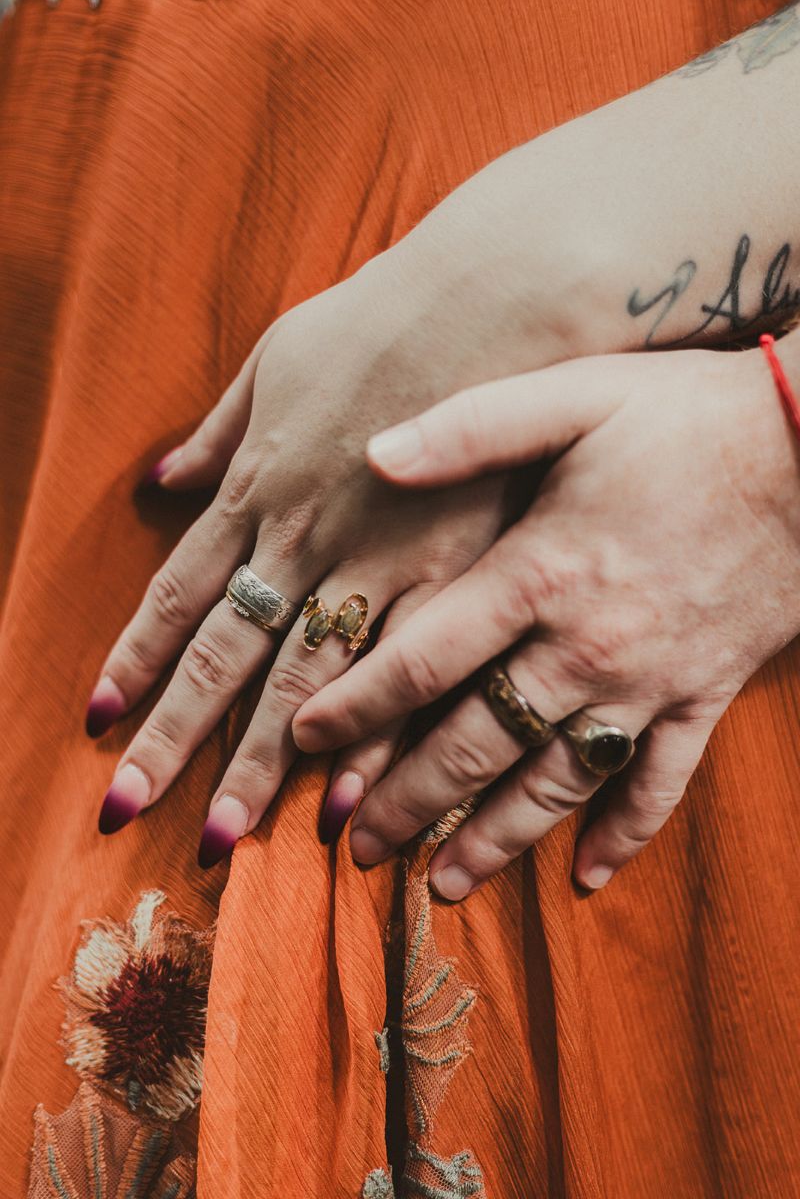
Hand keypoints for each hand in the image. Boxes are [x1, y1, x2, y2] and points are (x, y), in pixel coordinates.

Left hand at [88, 268, 512, 865]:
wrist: (499, 300)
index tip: (100, 722)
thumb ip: (219, 427)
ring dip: (263, 766)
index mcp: (260, 488)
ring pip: (309, 685)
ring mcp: (383, 566)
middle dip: (178, 738)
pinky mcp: (460, 577)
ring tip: (228, 839)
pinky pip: (407, 675)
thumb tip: (160, 479)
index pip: (180, 592)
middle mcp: (309, 541)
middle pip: (229, 658)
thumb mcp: (278, 354)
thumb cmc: (387, 321)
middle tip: (134, 812)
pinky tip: (348, 798)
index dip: (137, 658)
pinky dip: (375, 739)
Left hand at [293, 338, 799, 895]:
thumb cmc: (687, 416)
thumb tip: (372, 454)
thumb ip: (470, 429)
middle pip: (474, 743)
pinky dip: (624, 836)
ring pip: (553, 784)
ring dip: (492, 838)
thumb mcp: (574, 395)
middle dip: (407, 799)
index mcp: (538, 571)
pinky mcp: (704, 696)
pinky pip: (658, 785)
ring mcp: (648, 682)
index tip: (306, 739)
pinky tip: (585, 878)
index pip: (422, 661)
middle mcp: (584, 645)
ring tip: (439, 884)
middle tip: (355, 845)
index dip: (357, 705)